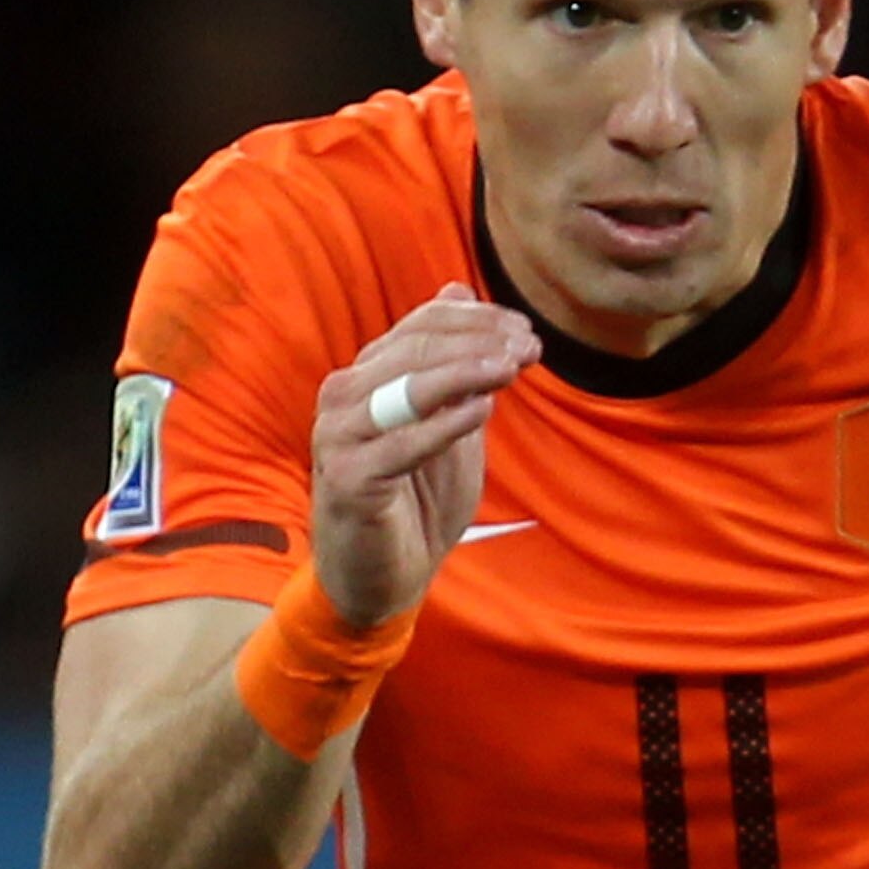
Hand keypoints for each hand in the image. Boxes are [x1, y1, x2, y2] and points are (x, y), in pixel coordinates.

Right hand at [309, 283, 537, 630]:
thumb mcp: (447, 426)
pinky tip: (482, 410)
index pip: (424, 326)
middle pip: (418, 348)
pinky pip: (401, 444)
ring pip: (408, 386)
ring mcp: (339, 435)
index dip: (478, 321)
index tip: (527, 332)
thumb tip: (460, 289)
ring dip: (465, 372)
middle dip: (480, 343)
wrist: (382, 578)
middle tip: (529, 347)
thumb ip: (455, 369)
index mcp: (369, 376)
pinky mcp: (345, 479)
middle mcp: (346, 395)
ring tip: (511, 367)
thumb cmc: (417, 503)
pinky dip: (443, 425)